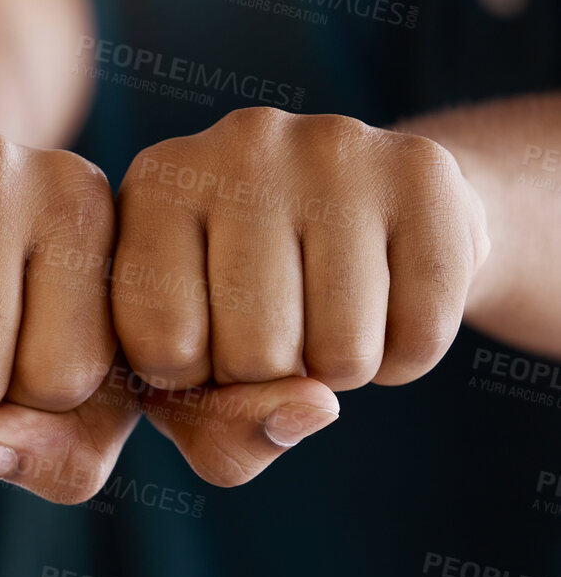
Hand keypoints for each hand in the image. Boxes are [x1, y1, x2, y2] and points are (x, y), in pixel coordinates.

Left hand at [108, 107, 490, 484]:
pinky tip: (385, 301)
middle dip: (269, 376)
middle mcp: (235, 145)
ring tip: (325, 310)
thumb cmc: (246, 307)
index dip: (190, 378)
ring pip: (341, 355)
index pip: (159, 347)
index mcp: (154, 185)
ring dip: (339, 372)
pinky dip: (405, 357)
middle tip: (277, 322)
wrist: (376, 219)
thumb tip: (312, 408)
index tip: (200, 336)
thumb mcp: (195, 373)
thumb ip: (216, 432)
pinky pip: (420, 336)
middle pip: (253, 353)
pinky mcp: (421, 170)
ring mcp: (331, 148)